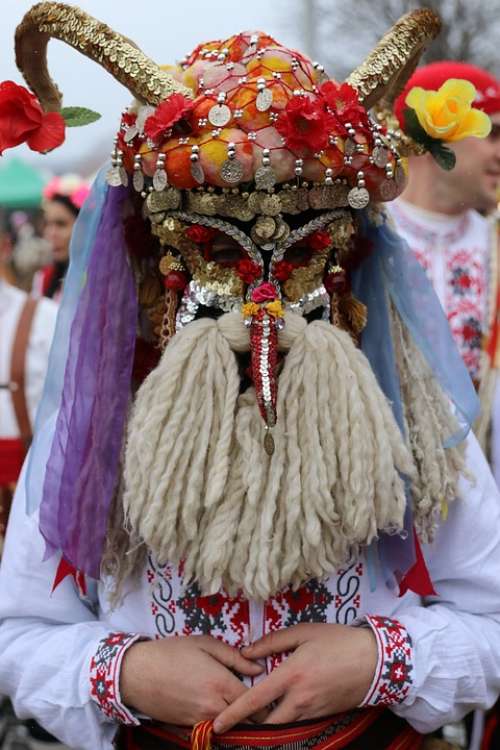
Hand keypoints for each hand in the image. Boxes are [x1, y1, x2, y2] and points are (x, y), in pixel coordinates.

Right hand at [120, 635, 263, 725]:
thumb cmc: (172, 653)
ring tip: (246, 708)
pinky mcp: (189, 728)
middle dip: (257, 714)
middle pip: (246, 720)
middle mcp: (213, 707)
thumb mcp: (204, 644)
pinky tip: (221, 711)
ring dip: (240, 720)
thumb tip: (259, 669)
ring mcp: (200, 720)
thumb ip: (234, 657)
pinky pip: (213, 729)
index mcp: (219, 683)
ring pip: (230, 727)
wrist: (136, 674)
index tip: (275, 696)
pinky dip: (221, 723)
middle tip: (265, 704)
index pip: (255, 702)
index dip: (268, 701)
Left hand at [213, 623, 376, 732]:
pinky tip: (281, 706)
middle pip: (266, 723)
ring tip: (256, 712)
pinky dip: (285, 718)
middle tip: (235, 716)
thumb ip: (272, 642)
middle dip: (250, 724)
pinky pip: (297, 722)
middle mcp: (299, 700)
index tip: (217, 724)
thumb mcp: (303, 633)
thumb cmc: (337, 641)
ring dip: (268, 721)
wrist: (375, 661)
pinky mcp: (322, 716)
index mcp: (291, 676)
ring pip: (281, 725)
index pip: (255, 700)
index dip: (233, 714)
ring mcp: (312, 711)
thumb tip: (246, 653)